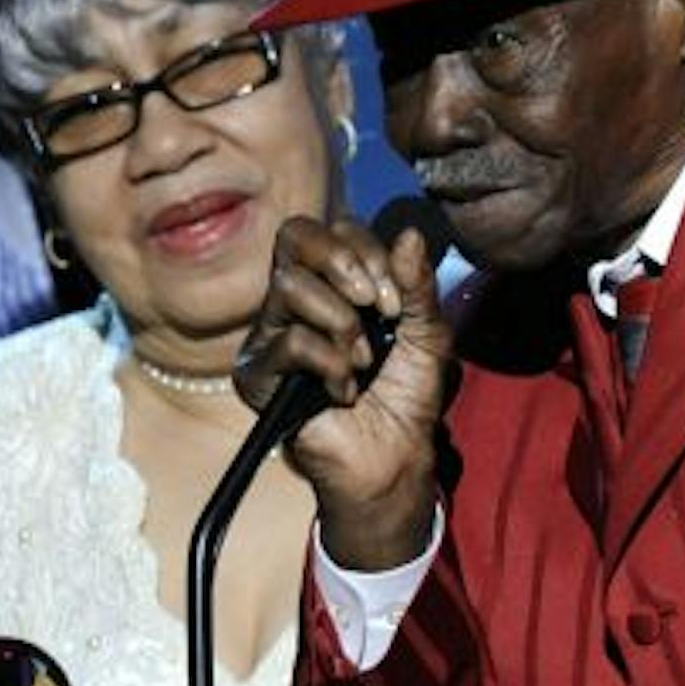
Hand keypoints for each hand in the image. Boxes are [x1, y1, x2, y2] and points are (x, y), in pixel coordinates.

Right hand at [236, 213, 454, 568]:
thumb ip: (418, 285)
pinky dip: (330, 365)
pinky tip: (343, 392)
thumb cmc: (408, 394)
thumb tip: (410, 234)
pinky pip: (289, 342)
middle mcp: (294, 299)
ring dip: (343, 324)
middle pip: (295, 236)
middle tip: (378, 309)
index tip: (396, 301)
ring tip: (363, 362)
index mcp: (332, 282)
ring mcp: (270, 334)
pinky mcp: (256, 373)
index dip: (366, 252)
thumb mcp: (428, 333)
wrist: (395, 456)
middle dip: (346, 265)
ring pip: (290, 286)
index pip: (331, 229)